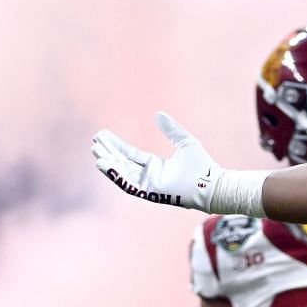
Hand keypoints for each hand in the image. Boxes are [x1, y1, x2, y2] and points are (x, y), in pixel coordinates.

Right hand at [91, 112, 225, 209]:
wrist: (212, 183)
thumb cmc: (202, 165)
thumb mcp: (184, 141)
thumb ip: (170, 129)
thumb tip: (157, 113)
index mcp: (156, 166)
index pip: (131, 154)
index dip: (116, 145)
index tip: (102, 135)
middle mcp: (150, 176)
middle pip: (123, 163)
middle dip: (108, 154)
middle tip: (94, 143)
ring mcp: (150, 185)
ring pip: (123, 174)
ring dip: (109, 165)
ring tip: (96, 154)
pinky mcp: (151, 192)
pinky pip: (129, 184)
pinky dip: (117, 175)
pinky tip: (106, 165)